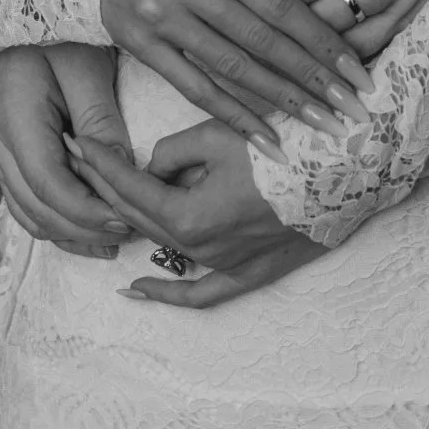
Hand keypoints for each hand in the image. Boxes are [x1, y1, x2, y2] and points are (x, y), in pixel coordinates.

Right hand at [0, 45, 131, 259]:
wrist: (27, 15)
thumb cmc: (61, 35)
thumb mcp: (86, 66)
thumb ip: (100, 119)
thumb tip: (120, 170)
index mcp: (15, 119)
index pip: (48, 184)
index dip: (87, 211)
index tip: (127, 219)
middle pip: (38, 209)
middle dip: (87, 229)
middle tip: (134, 230)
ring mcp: (0, 155)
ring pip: (31, 215)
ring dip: (74, 234)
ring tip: (120, 236)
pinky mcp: (11, 159)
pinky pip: (30, 206)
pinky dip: (60, 224)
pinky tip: (94, 232)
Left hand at [70, 118, 324, 311]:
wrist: (350, 170)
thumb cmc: (286, 146)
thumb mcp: (220, 133)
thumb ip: (173, 153)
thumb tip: (152, 167)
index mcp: (189, 216)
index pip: (129, 188)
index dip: (100, 162)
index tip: (78, 142)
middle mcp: (202, 250)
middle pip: (138, 217)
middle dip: (104, 184)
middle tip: (80, 157)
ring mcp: (226, 266)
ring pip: (163, 245)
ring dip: (132, 219)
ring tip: (103, 196)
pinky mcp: (250, 273)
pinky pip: (202, 294)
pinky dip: (168, 295)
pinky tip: (136, 291)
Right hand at [99, 0, 371, 150]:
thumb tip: (314, 24)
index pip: (280, 3)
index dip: (322, 40)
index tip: (357, 70)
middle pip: (263, 39)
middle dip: (313, 78)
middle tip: (353, 108)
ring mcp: (162, 15)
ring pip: (233, 67)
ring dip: (282, 102)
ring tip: (321, 126)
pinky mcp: (140, 44)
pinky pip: (194, 87)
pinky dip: (234, 115)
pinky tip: (267, 139)